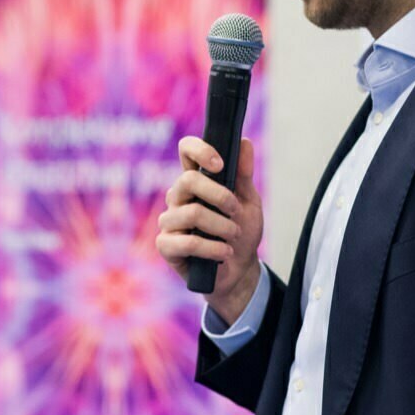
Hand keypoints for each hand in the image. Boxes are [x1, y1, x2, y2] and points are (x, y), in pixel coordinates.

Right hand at [154, 135, 262, 322]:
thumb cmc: (240, 233)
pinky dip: (212, 248)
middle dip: (220, 196)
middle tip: (236, 211)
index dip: (200, 150)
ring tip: (234, 236)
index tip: (221, 164)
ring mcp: (169, 221)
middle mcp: (178, 197)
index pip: (186, 151)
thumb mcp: (249, 202)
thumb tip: (245, 142)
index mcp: (196, 181)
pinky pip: (187, 242)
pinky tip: (224, 253)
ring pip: (192, 213)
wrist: (239, 271)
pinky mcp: (166, 246)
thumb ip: (244, 174)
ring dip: (222, 227)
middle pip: (188, 180)